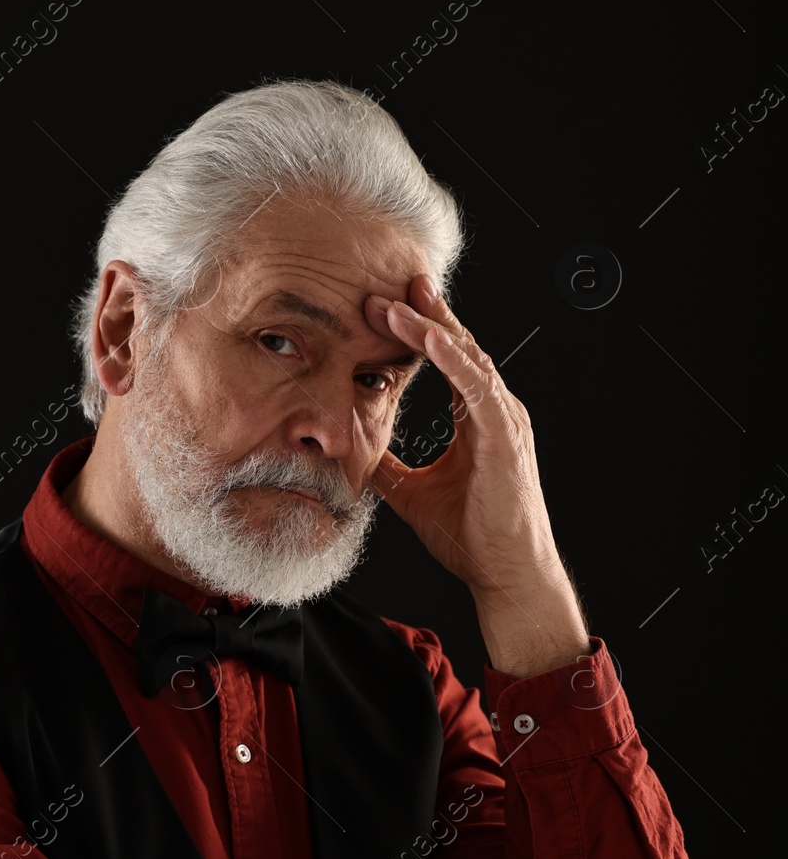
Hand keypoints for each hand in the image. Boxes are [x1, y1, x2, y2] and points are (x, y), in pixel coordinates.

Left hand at [363, 275, 586, 674]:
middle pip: (458, 348)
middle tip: (389, 284)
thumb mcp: (412, 491)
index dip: (417, 332)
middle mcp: (495, 412)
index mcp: (476, 420)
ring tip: (395, 302)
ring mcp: (503, 422)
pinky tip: (430, 337)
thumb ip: (389, 465)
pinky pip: (477, 388)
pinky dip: (454, 360)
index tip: (383, 307)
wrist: (503, 574)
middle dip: (423, 314)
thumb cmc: (471, 536)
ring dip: (430, 328)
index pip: (447, 361)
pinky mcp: (504, 439)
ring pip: (466, 359)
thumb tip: (353, 451)